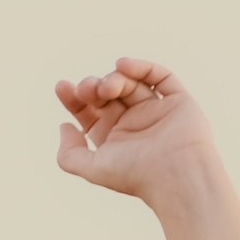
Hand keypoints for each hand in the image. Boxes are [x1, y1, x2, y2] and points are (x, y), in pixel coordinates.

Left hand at [55, 57, 218, 201]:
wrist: (177, 175)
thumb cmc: (136, 174)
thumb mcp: (92, 168)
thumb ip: (68, 154)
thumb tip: (64, 126)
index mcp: (113, 139)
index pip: (89, 112)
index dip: (73, 98)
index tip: (62, 87)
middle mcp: (134, 124)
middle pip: (106, 95)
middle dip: (93, 87)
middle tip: (87, 88)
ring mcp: (156, 111)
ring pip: (130, 83)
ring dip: (114, 79)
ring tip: (108, 87)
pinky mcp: (178, 101)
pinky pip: (161, 77)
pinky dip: (142, 67)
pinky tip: (122, 64)